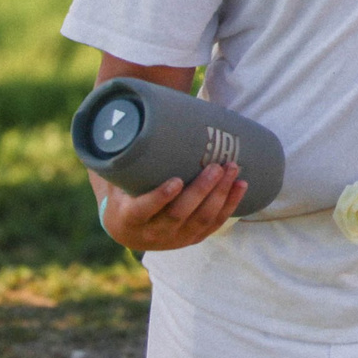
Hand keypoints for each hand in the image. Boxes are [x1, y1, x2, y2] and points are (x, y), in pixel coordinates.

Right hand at [98, 163, 245, 250]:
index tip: (176, 181)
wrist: (130, 231)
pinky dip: (230, 205)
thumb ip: (121, 158)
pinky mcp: (193, 237)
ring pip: (201, 219)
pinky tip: (241, 185)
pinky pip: (214, 223)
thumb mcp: (116, 181)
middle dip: (200, 190)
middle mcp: (153, 233)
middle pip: (179, 214)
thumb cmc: (124, 195)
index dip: (160, 198)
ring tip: (232, 169)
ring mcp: (175, 238)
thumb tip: (121, 119)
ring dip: (219, 195)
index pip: (144, 210)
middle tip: (215, 167)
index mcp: (130, 218)